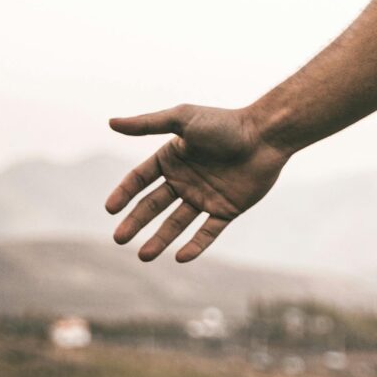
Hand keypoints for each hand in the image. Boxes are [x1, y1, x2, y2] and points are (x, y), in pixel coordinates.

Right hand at [103, 103, 291, 261]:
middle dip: (135, 222)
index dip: (124, 193)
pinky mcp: (226, 209)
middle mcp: (185, 179)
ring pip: (177, 223)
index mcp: (172, 158)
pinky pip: (208, 232)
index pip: (140, 179)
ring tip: (144, 256)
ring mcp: (205, 196)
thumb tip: (111, 122)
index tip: (110, 209)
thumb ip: (148, 124)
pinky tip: (180, 257)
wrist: (266, 136)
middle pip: (153, 205)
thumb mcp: (183, 119)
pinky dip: (195, 245)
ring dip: (160, 239)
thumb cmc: (225, 124)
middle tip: (119, 239)